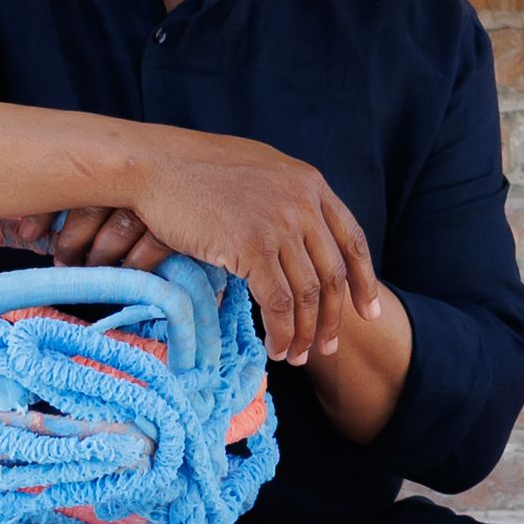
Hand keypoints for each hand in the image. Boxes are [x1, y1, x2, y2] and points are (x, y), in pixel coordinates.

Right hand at [64, 137, 382, 366]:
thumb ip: (287, 195)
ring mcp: (279, 223)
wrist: (155, 165)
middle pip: (333, 274)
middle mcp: (303, 202)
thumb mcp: (258, 171)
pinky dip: (281, 332)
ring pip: (306, 294)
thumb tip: (303, 227)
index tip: (368, 312)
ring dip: (305, 333)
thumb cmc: (196, 170)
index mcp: (310, 183)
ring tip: (297, 358)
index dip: (363, 281)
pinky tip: (276, 348)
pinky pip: (278, 302)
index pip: (352, 240)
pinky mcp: (252, 246)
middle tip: (328, 349)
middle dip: (333, 318)